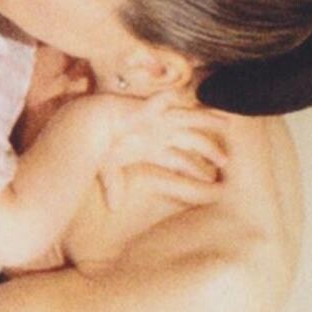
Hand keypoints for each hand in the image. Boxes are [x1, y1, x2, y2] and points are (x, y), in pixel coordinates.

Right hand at [98, 102, 227, 214]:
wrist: (83, 124)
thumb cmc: (93, 146)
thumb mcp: (107, 170)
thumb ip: (114, 186)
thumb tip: (114, 207)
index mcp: (150, 147)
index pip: (179, 160)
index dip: (195, 170)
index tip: (211, 180)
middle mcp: (157, 132)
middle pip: (190, 140)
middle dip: (209, 149)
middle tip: (227, 161)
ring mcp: (156, 120)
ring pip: (190, 121)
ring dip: (208, 123)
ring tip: (227, 125)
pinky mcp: (151, 109)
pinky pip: (173, 104)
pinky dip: (188, 105)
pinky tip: (207, 106)